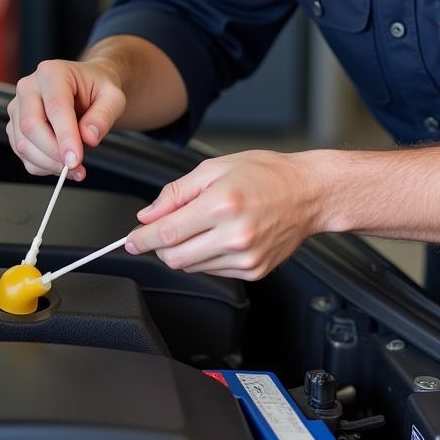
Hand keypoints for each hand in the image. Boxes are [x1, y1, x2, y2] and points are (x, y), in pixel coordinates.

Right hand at [6, 57, 126, 179]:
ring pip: (23, 144)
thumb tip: (88, 137)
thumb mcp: (113, 97)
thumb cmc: (97, 88)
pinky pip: (23, 154)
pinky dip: (43, 166)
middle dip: (54, 153)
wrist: (87, 88)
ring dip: (49, 163)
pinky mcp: (15, 126)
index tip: (75, 159)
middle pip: (31, 126)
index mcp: (52, 73)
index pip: (55, 107)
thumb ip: (104, 115)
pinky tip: (63, 163)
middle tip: (77, 166)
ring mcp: (18, 107)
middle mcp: (29, 87)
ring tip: (75, 167)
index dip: (65, 137)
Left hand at [124, 151, 321, 278]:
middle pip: (174, 257)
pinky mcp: (254, 271)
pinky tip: (218, 237)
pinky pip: (213, 272)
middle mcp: (234, 234)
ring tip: (201, 226)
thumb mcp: (216, 167)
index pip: (166, 233)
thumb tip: (148, 214)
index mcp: (222, 204)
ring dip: (183, 251)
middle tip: (162, 230)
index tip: (130, 240)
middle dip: (160, 246)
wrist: (308, 192)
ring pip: (192, 267)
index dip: (141, 238)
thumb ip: (177, 192)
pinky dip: (206, 257)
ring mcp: (245, 257)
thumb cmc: (267, 173)